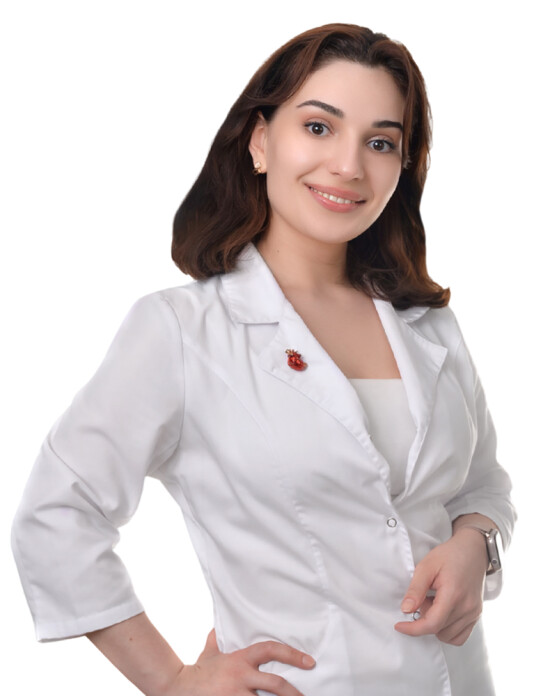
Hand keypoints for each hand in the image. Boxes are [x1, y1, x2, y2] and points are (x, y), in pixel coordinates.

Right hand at [164, 628, 315, 695]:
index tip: (309, 661)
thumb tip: (220, 624)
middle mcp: (241, 677)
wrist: (178, 688)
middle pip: (276, 685)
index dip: (292, 655)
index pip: (271, 650)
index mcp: (240, 660)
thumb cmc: (197, 671)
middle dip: (294, 693)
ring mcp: (237, 695)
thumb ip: (218, 639)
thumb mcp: (210, 652)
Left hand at [394, 528, 487, 644]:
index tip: (399, 626)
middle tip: (423, 598)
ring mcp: (474, 613)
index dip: (413, 629)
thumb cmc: (450, 555)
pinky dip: (446, 630)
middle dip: (423, 619)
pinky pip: (460, 636)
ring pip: (448, 635)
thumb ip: (416, 589)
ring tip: (433, 601)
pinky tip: (442, 612)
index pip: (432, 623)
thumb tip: (406, 609)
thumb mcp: (427, 566)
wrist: (472, 550)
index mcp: (454, 594)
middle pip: (438, 630)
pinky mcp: (476, 615)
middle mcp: (467, 608)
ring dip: (435, 624)